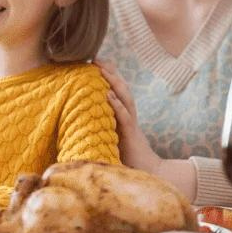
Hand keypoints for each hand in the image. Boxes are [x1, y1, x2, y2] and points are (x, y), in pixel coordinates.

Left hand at [96, 59, 161, 174]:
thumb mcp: (112, 139)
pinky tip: (108, 95)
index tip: (95, 63)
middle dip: (110, 73)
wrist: (149, 174)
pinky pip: (124, 118)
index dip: (108, 77)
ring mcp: (131, 125)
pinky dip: (117, 106)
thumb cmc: (128, 159)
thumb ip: (103, 128)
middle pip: (121, 90)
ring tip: (102, 70)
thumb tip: (82, 121)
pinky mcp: (131, 136)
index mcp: (124, 116)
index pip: (117, 92)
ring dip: (114, 83)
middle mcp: (128, 117)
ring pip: (124, 99)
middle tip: (97, 58)